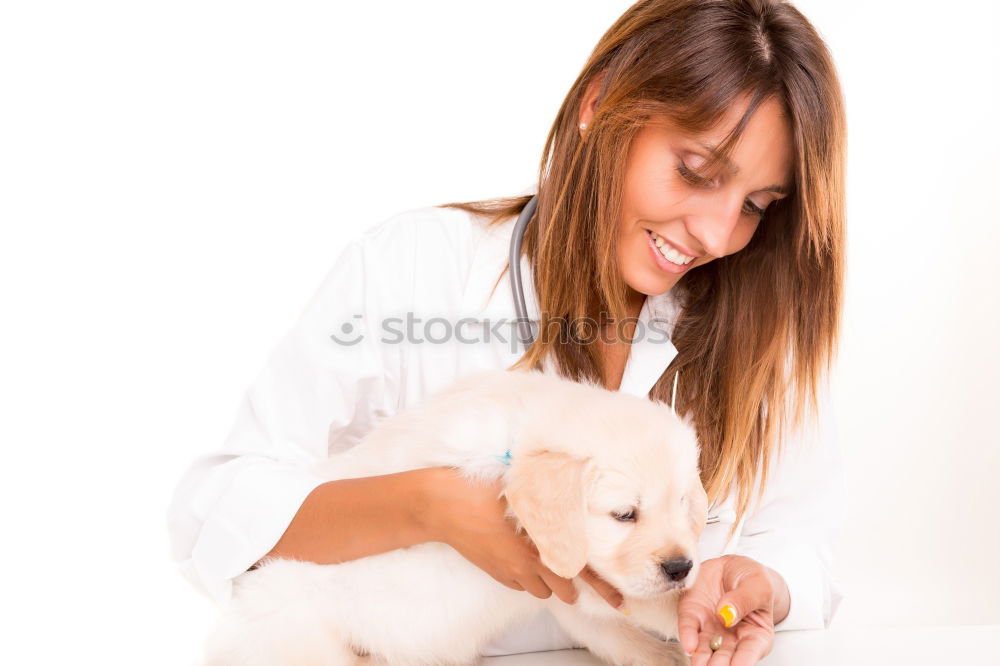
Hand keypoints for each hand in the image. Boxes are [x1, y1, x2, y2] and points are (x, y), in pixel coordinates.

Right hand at [420, 466, 622, 609]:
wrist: (443, 504)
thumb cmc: (483, 487)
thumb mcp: (526, 485)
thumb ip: (555, 497)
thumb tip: (579, 498)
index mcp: (543, 538)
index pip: (584, 569)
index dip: (605, 588)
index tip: (621, 602)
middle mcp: (529, 561)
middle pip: (564, 589)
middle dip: (573, 586)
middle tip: (575, 576)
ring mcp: (511, 570)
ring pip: (542, 590)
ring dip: (548, 579)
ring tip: (542, 557)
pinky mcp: (496, 573)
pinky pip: (520, 584)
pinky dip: (526, 576)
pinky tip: (519, 554)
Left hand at [677, 555, 788, 665]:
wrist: (731, 565)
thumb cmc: (752, 579)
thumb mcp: (758, 585)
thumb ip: (745, 599)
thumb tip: (727, 614)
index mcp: (756, 635)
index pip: (751, 651)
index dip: (744, 660)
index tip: (737, 665)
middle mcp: (732, 638)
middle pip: (726, 656)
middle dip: (719, 664)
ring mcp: (711, 629)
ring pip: (705, 648)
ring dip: (701, 658)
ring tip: (698, 664)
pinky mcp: (693, 616)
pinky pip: (689, 627)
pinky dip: (687, 636)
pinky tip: (689, 645)